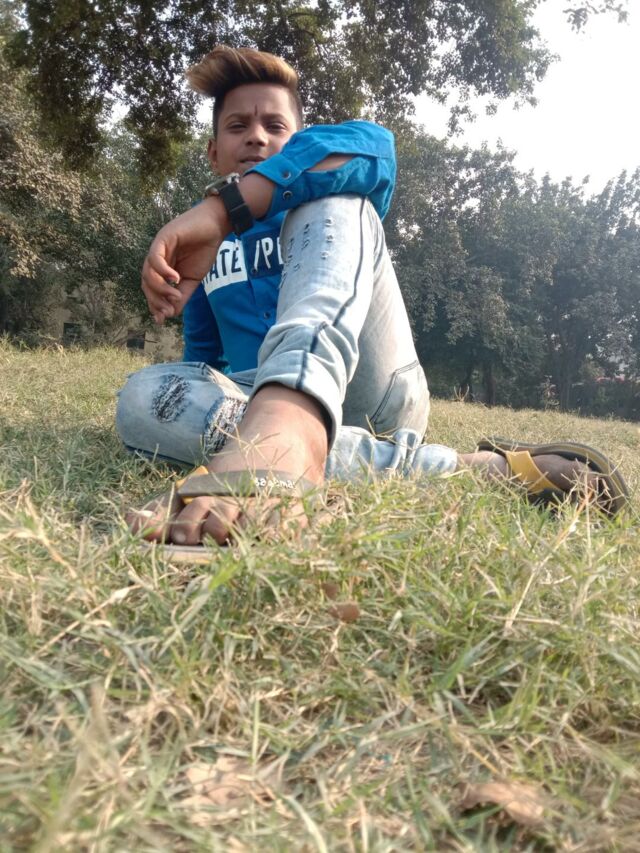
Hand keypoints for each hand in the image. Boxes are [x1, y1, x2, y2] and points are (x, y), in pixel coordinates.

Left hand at [141, 196, 229, 323]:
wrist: (215, 227)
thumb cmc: (204, 250)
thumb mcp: (193, 280)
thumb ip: (182, 295)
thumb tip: (171, 314)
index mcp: (162, 270)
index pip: (151, 290)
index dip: (154, 305)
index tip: (162, 319)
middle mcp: (156, 260)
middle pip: (146, 283)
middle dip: (155, 300)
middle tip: (167, 311)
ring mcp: (158, 249)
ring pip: (148, 273)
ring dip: (160, 288)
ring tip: (174, 295)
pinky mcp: (163, 238)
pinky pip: (155, 258)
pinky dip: (163, 271)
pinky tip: (175, 278)